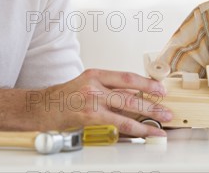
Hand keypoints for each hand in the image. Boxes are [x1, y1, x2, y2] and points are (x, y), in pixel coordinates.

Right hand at [33, 69, 171, 136]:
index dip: (146, 82)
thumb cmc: (65, 97)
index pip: (127, 76)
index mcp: (96, 75)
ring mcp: (92, 102)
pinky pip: (117, 124)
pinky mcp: (90, 117)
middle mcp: (94, 86)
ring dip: (147, 117)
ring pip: (126, 109)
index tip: (160, 88)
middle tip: (167, 108)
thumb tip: (134, 96)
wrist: (42, 107)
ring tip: (161, 122)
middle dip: (152, 102)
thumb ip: (109, 89)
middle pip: (130, 93)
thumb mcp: (88, 85)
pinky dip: (134, 129)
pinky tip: (144, 132)